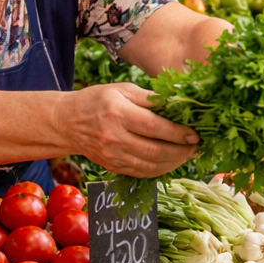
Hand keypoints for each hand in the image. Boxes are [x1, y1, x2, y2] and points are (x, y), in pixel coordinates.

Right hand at [60, 82, 198, 177]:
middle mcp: (114, 137)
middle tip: (195, 147)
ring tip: (187, 155)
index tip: (195, 134)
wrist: (68, 122)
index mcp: (117, 113)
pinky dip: (160, 170)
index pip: (154, 127)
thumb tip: (178, 105)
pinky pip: (141, 173)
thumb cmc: (97, 100)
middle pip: (154, 151)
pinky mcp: (112, 166)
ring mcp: (112, 155)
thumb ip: (149, 98)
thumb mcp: (122, 89)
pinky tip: (171, 162)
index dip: (178, 133)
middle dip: (180, 151)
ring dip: (174, 163)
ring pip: (150, 166)